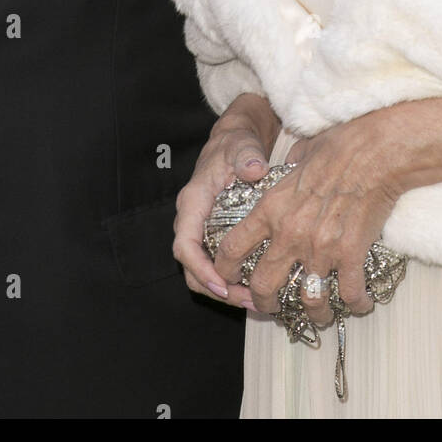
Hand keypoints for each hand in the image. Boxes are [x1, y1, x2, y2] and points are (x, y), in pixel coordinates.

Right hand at [173, 94, 277, 309]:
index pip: (185, 245)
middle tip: (247, 300)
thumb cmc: (236, 143)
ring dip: (225, 289)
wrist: (236, 140)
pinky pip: (216, 262)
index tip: (222, 284)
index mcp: (193, 202)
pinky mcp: (214, 233)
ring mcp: (202, 228)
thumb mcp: (241, 144)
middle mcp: (192, 219)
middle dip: (216, 288)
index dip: (200, 269)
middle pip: (191, 267)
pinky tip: (256, 285)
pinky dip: (232, 279)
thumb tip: (254, 168)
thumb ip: (246, 155)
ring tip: (254, 301)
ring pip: (202, 270)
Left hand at [211, 111, 402, 327]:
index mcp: (271, 209)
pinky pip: (349, 293)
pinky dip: (356, 303)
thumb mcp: (299, 155)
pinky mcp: (351, 255)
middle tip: (270, 306)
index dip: (224, 271)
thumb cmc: (338, 145)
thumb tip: (286, 167)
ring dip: (314, 313)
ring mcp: (321, 248)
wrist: (375, 151)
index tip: (228, 278)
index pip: (232, 249)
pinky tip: (360, 304)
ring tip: (319, 315)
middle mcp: (290, 234)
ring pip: (308, 300)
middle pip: (263, 286)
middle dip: (263, 304)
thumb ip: (286, 171)